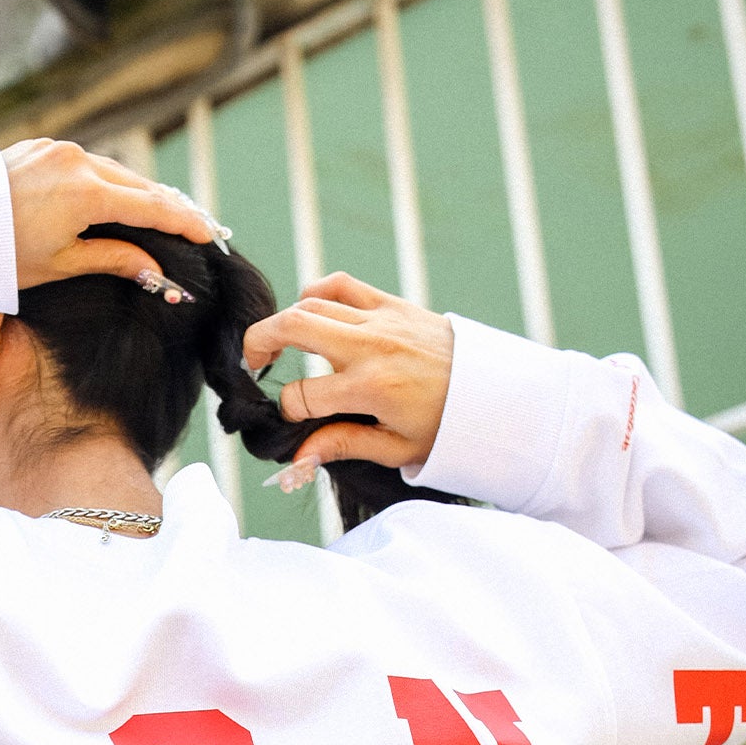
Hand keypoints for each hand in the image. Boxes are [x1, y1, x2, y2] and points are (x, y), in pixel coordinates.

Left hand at [2, 138, 215, 290]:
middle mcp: (78, 161)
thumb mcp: (61, 264)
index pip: (152, 207)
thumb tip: (155, 269)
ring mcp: (58, 150)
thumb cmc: (0, 254)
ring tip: (159, 216)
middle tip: (192, 226)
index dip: (184, 222)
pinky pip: (86, 163)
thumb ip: (113, 259)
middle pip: (138, 185)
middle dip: (166, 206)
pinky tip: (115, 199)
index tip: (208, 235)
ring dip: (136, 193)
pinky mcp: (41, 146)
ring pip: (113, 171)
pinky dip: (105, 182)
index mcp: (87, 194)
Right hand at [243, 273, 454, 467]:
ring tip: (276, 344)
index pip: (302, 395)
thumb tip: (296, 459)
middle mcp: (370, 348)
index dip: (288, 409)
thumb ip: (342, 446)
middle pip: (293, 327)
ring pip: (310, 304)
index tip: (294, 418)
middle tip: (252, 363)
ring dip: (283, 321)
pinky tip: (309, 311)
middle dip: (258, 343)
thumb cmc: (444, 427)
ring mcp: (380, 320)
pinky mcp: (392, 303)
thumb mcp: (395, 448)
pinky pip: (341, 285)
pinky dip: (316, 292)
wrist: (493, 392)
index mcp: (370, 390)